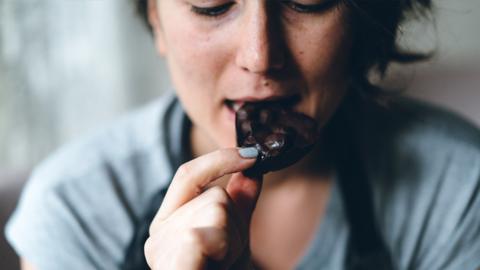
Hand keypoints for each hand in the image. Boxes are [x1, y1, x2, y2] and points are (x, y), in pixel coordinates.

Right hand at [144, 148, 261, 269]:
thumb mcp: (234, 238)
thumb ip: (239, 204)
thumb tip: (251, 170)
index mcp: (169, 222)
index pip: (188, 174)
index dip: (221, 159)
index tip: (252, 156)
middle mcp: (159, 232)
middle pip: (215, 196)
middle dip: (237, 226)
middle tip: (229, 258)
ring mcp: (162, 249)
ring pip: (218, 211)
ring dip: (235, 243)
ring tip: (223, 266)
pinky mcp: (172, 264)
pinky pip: (203, 236)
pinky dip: (220, 248)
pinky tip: (214, 261)